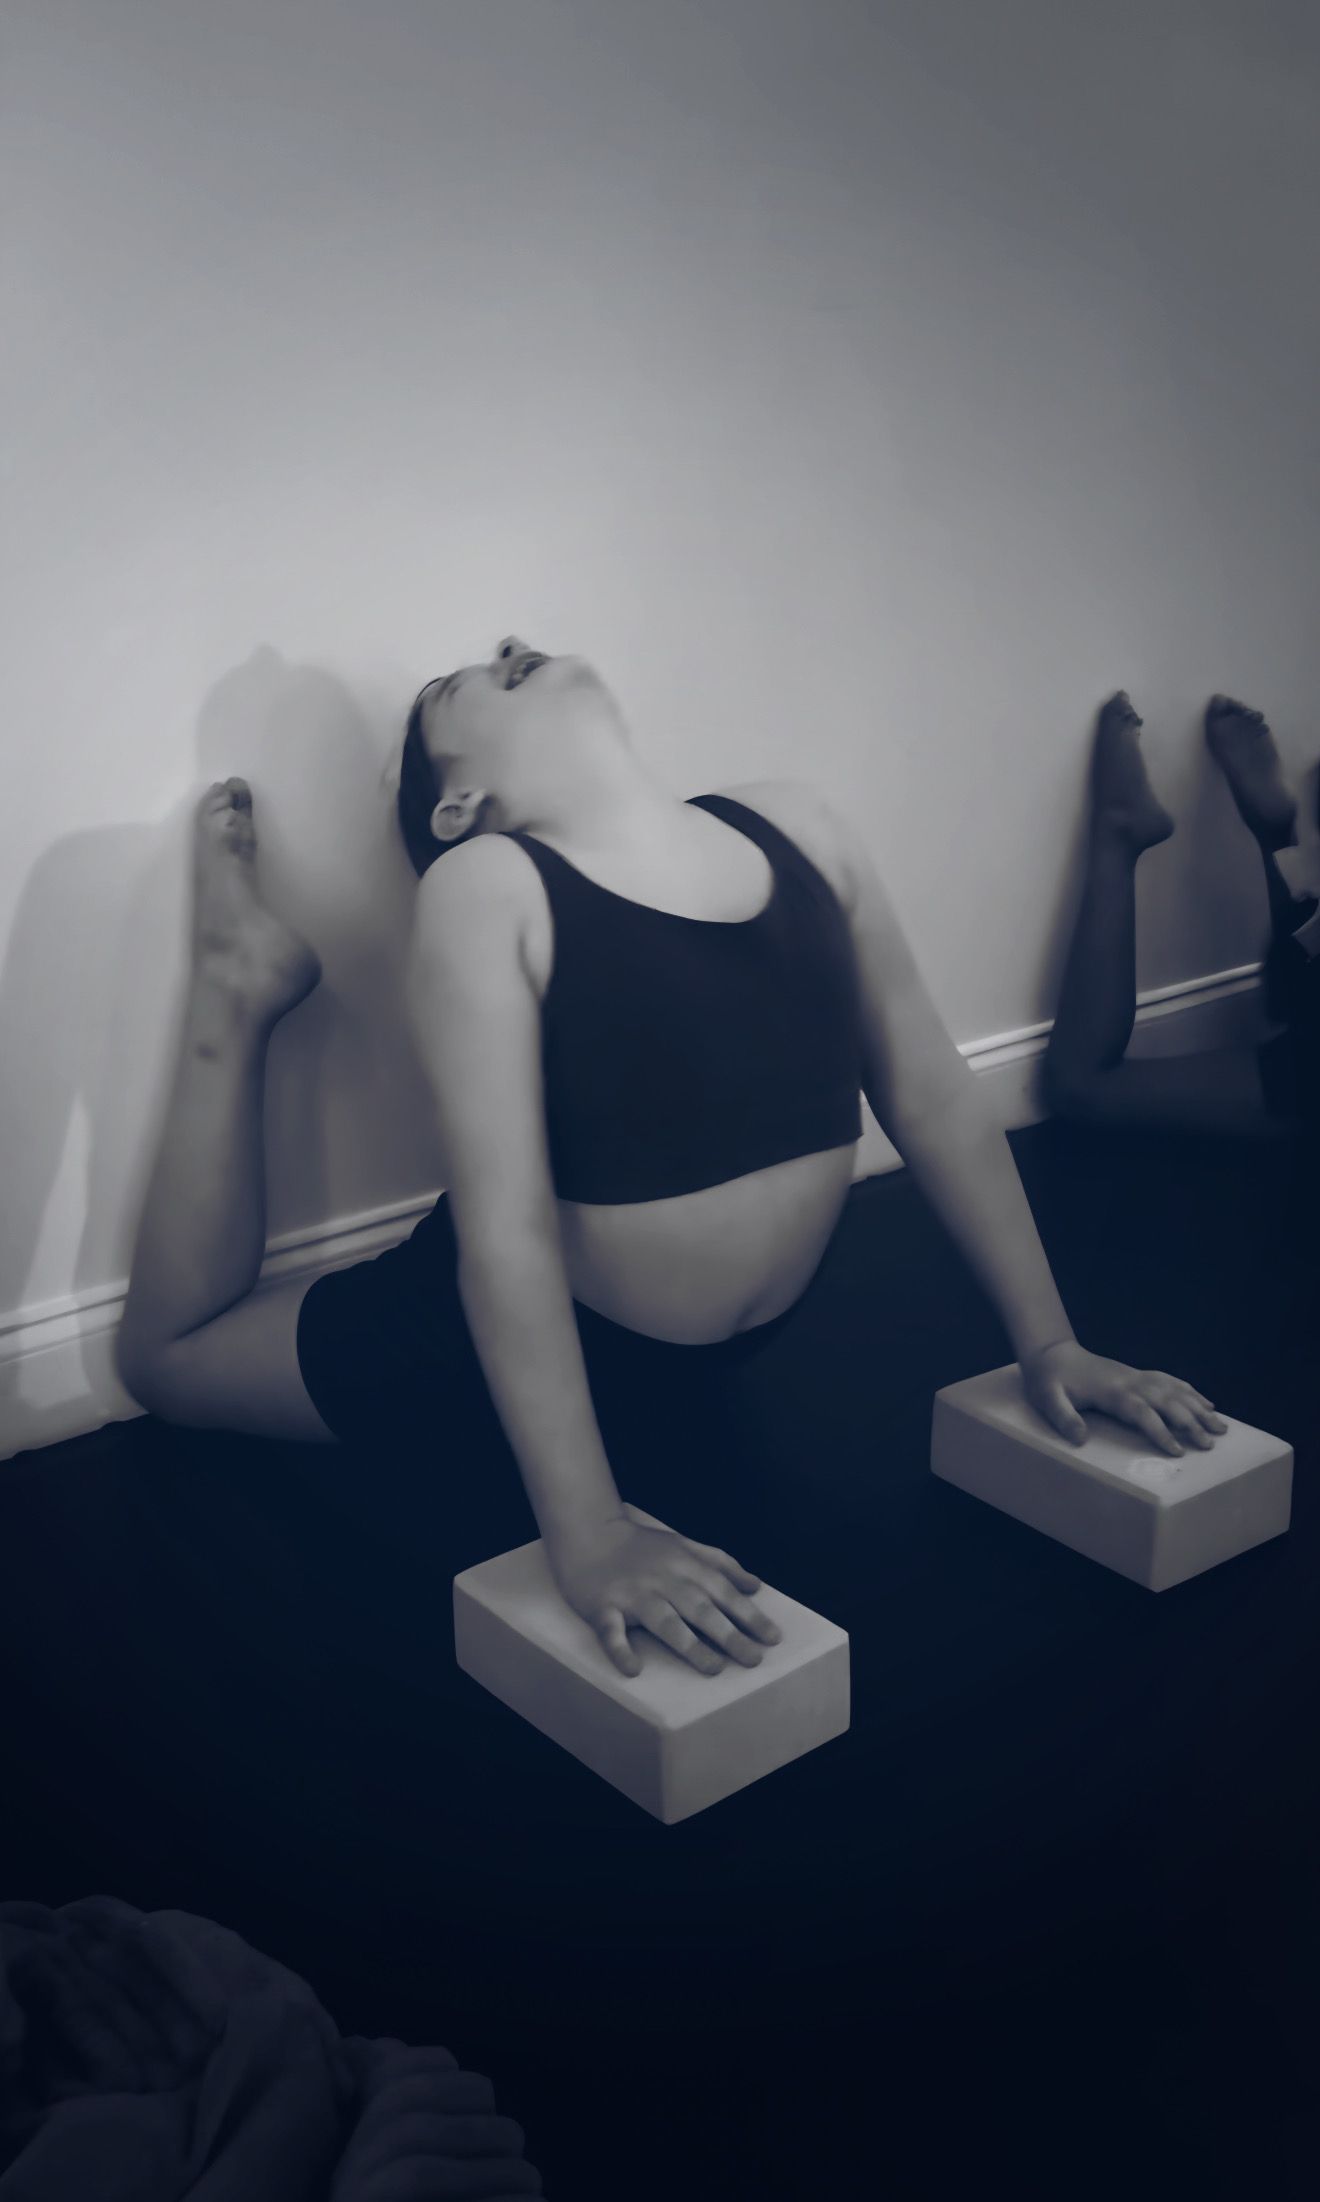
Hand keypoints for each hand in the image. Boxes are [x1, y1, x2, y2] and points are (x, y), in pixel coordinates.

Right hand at [548, 1503, 781, 1678]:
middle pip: (700, 1609)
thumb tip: (755, 1585)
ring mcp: (632, 1594)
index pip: (723, 1592)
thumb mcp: (685, 1545)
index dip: (749, 1615)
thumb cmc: (641, 1546)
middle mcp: (662, 1580)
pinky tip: (633, 1668)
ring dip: (689, 1645)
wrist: (589, 1532)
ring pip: (664, 1621)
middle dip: (729, 1634)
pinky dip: (621, 1650)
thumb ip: (721, 1564)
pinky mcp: (603, 1606)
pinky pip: (612, 1631)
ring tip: (713, 1668)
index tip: (772, 1637)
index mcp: (684, 1566)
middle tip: (753, 1659)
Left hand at [1020, 1340, 1227, 1455]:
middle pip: (1167, 1401)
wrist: (1051, 1353)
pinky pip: (1169, 1381)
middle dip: (1190, 1423)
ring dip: (1199, 1408)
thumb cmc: (1048, 1380)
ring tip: (1221, 1427)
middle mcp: (1130, 1382)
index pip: (1142, 1412)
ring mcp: (1136, 1376)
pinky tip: (1206, 1402)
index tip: (1178, 1451)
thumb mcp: (1048, 1399)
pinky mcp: (1136, 1375)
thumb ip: (1063, 1418)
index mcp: (1111, 1391)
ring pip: (1175, 1390)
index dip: (1161, 1431)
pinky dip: (1191, 1391)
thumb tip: (1079, 1438)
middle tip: (1210, 1445)